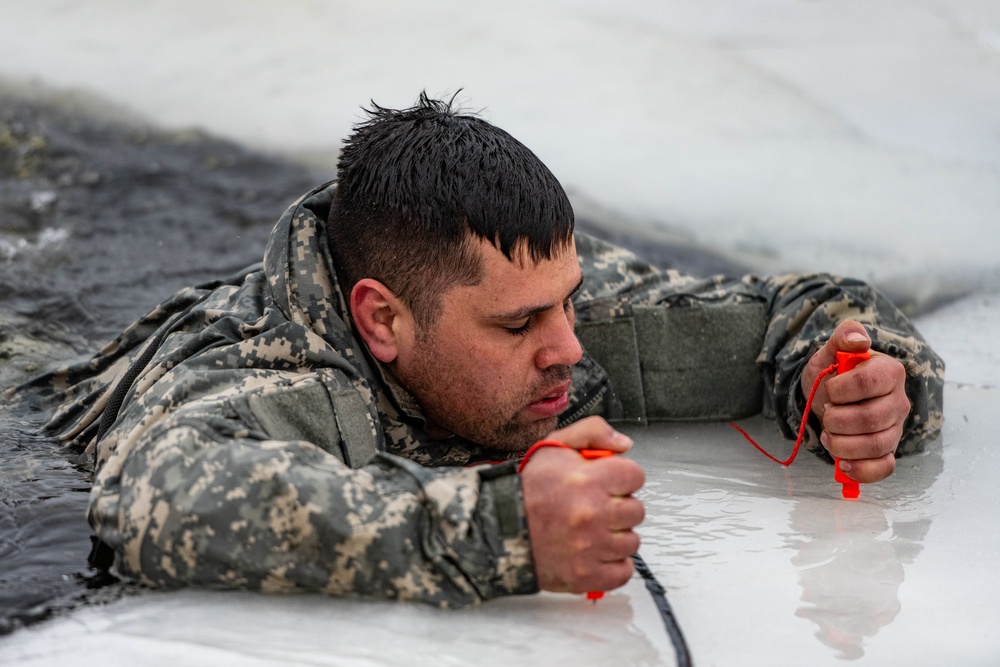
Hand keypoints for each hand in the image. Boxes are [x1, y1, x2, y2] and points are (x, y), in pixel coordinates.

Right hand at [521, 418, 644, 593]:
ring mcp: (590, 547)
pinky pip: (623, 571)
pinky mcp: (587, 574)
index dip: (622, 478)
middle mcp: (591, 513)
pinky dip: (613, 564)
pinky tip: (595, 551)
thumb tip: (623, 444)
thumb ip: (593, 432)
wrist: (499, 528)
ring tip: (593, 530)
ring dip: (616, 536)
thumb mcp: (554, 446)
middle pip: (636, 510)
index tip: (610, 484)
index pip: (635, 476)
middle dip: (619, 507)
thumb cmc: (527, 491)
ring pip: (631, 542)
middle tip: (598, 507)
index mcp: (587, 479)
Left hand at [801, 320, 910, 483]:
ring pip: (877, 445)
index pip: (868, 383)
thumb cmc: (832, 372)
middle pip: (871, 418)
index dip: (841, 390)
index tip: (829, 389)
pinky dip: (862, 470)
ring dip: (842, 444)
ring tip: (828, 434)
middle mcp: (898, 401)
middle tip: (825, 413)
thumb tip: (858, 340)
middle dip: (837, 419)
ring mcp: (895, 428)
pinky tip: (844, 464)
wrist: (828, 395)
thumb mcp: (830, 350)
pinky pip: (884, 467)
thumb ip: (844, 336)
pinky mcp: (887, 450)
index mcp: (889, 372)